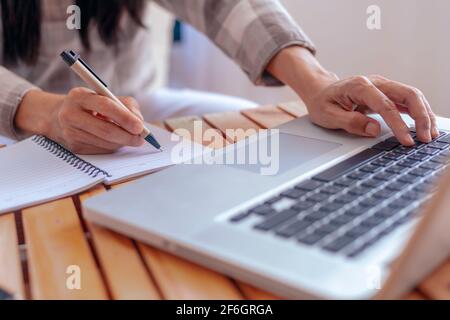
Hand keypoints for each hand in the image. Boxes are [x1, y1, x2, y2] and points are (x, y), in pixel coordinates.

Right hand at [15, 88, 144, 153]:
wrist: (57, 116)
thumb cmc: (90, 105)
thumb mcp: (105, 96)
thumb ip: (126, 105)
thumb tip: (139, 122)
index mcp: (79, 96)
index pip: (106, 106)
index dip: (125, 118)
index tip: (140, 126)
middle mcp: (70, 114)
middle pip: (105, 130)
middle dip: (127, 136)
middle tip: (141, 139)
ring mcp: (70, 133)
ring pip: (105, 143)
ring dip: (122, 143)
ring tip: (131, 139)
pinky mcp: (74, 147)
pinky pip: (101, 150)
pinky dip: (113, 147)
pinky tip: (116, 141)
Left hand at [306, 75, 438, 144]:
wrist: (320, 91)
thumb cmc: (322, 103)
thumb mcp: (328, 116)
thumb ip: (351, 122)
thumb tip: (374, 130)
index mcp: (360, 86)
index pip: (386, 105)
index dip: (398, 124)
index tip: (406, 141)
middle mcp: (376, 82)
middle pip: (407, 95)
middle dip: (421, 117)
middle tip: (425, 139)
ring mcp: (383, 86)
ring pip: (412, 96)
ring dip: (425, 115)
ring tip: (430, 135)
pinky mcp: (387, 93)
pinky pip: (408, 100)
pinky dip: (419, 112)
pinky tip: (425, 126)